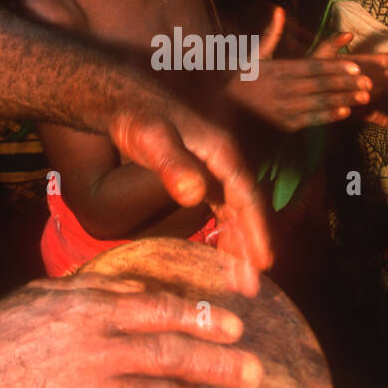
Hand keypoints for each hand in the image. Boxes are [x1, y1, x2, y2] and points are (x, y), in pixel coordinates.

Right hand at [0, 273, 262, 387]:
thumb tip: (141, 289)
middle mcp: (97, 346)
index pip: (162, 307)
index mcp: (91, 308)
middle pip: (172, 354)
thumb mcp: (43, 296)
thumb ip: (93, 290)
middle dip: (220, 363)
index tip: (240, 322)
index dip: (205, 314)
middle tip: (257, 372)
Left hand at [109, 104, 270, 294]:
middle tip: (252, 286)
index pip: (246, 197)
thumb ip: (172, 165)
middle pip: (245, 209)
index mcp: (221, 154)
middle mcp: (224, 162)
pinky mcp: (201, 175)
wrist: (123, 100)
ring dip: (240, 244)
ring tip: (241, 280)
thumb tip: (195, 195)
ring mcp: (214, 169)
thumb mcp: (152, 139)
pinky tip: (223, 254)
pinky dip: (226, 232)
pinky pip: (222, 209)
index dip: (256, 230)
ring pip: (235, 211)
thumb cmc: (137, 118)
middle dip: (251, 247)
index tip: (264, 262)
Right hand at [236, 10, 372, 130]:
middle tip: (369, 82)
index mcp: (278, 70)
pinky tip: (345, 112)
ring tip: (364, 97)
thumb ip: (272, 33)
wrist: (222, 106)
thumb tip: (279, 9)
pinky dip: (328, 116)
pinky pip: (310, 119)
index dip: (335, 67)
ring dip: (343, 100)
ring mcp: (284, 108)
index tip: (356, 66)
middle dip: (345, 84)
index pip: (312, 68)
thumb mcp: (256, 54)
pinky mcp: (284, 123)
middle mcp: (282, 89)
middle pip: (320, 86)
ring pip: (318, 103)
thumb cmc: (243, 77)